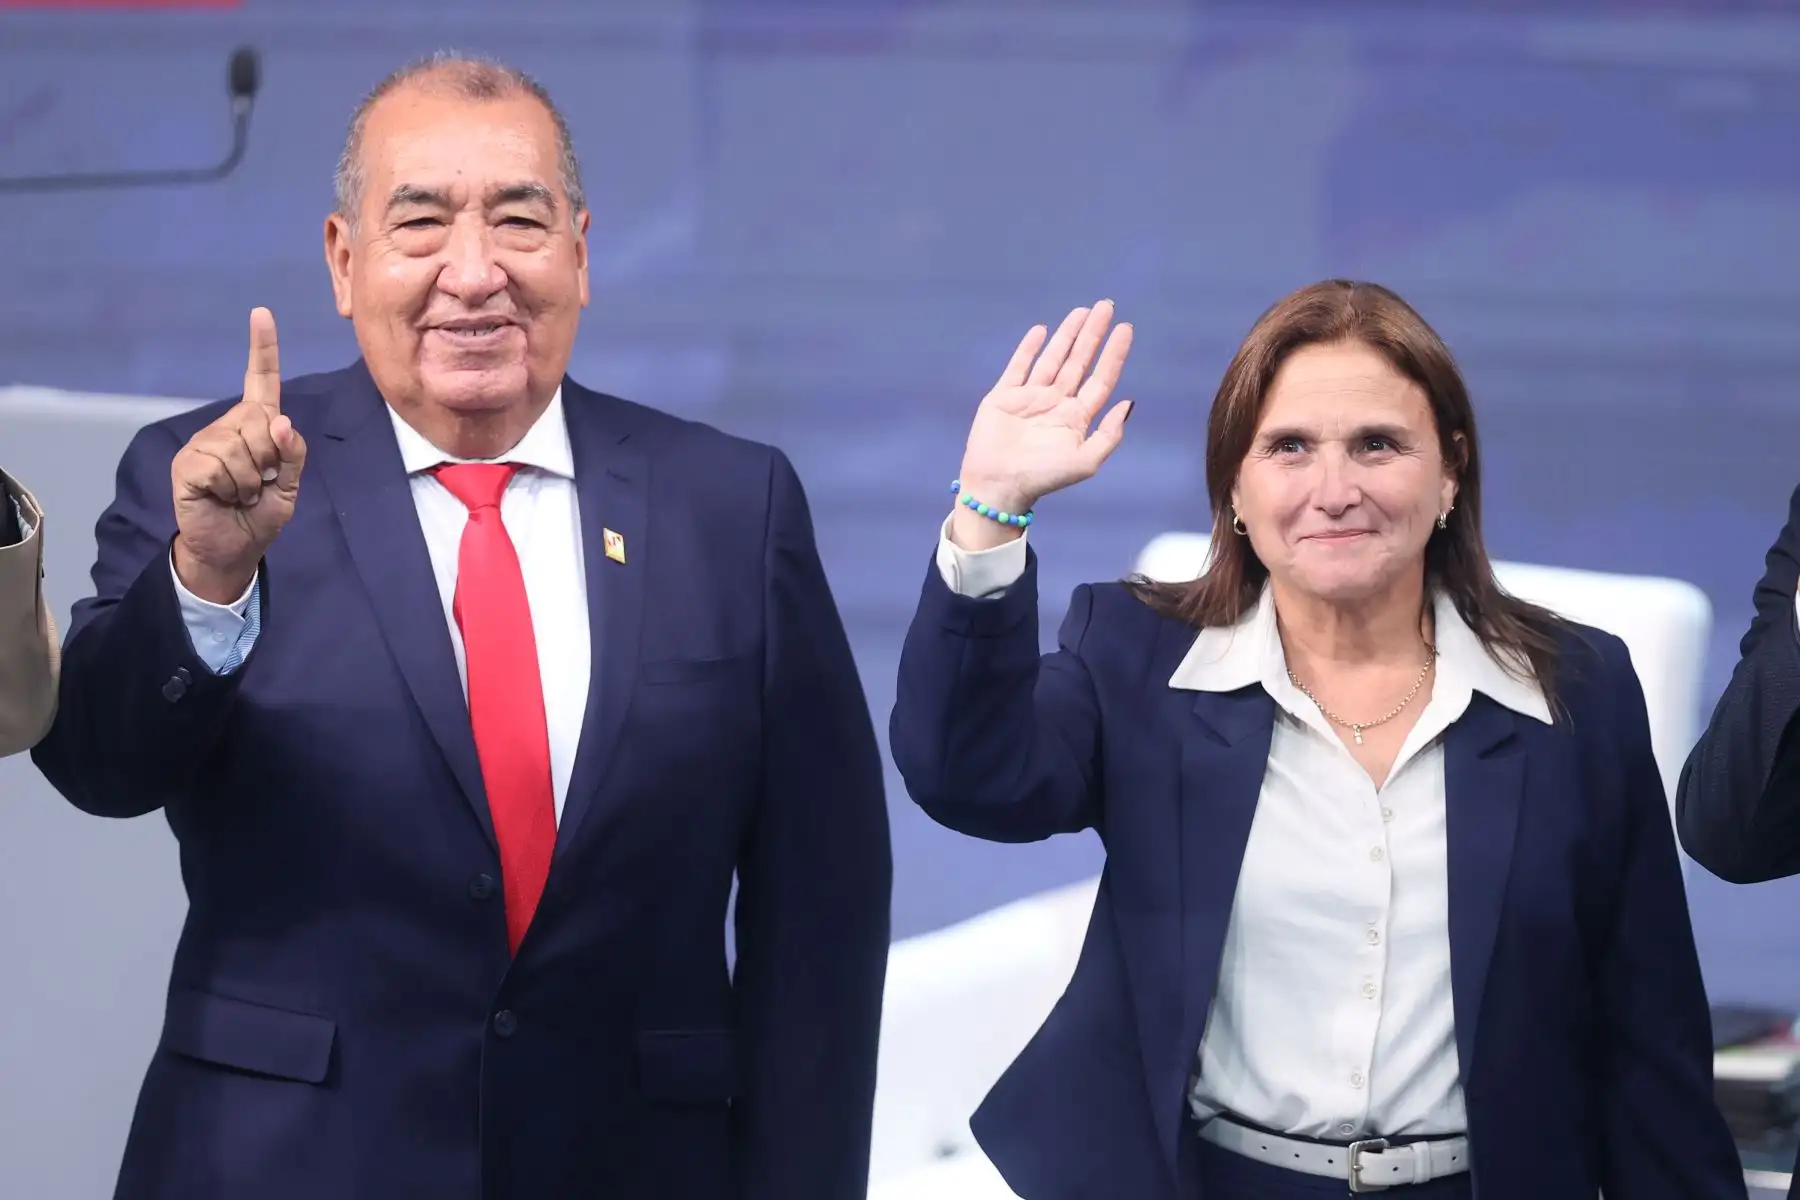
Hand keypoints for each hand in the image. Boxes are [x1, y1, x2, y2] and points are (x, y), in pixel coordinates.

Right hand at [171, 307, 306, 603]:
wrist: (233, 549)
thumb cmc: (261, 514)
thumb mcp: (290, 486)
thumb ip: (293, 454)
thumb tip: (280, 422)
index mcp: (255, 426)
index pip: (261, 381)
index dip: (262, 348)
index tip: (261, 313)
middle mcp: (227, 426)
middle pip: (260, 424)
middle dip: (270, 461)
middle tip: (260, 484)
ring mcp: (204, 443)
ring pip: (241, 449)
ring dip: (252, 481)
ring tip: (242, 494)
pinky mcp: (188, 464)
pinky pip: (220, 466)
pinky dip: (231, 489)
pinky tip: (223, 497)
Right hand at [956, 300, 1133, 520]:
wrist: (998, 486)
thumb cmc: (1043, 478)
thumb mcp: (1085, 461)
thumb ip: (1109, 434)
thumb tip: (1129, 402)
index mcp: (1076, 418)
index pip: (1101, 378)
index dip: (1114, 353)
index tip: (1126, 328)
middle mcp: (1056, 404)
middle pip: (1080, 361)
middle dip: (1093, 334)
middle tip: (1107, 306)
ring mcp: (1030, 398)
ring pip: (1053, 358)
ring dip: (1067, 334)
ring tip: (1082, 311)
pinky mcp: (1004, 396)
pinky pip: (1019, 366)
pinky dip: (1029, 348)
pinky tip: (1042, 330)